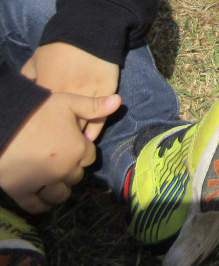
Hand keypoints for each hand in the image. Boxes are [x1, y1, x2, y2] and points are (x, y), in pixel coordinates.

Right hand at [0, 93, 120, 212]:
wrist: (0, 124)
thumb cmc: (35, 111)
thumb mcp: (68, 103)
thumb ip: (94, 106)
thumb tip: (119, 101)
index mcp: (77, 149)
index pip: (89, 157)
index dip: (82, 150)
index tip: (72, 145)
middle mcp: (63, 170)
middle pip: (76, 176)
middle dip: (71, 169)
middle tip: (60, 161)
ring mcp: (43, 183)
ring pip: (60, 194)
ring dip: (60, 189)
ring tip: (53, 180)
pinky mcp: (21, 192)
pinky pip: (37, 206)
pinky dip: (42, 204)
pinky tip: (41, 198)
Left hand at [22, 42, 119, 140]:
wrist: (89, 30)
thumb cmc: (60, 45)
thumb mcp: (36, 59)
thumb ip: (28, 77)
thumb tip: (21, 91)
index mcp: (48, 90)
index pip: (41, 117)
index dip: (40, 127)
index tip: (40, 134)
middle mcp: (67, 96)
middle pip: (61, 125)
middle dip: (56, 135)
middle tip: (53, 143)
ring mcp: (88, 94)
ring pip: (81, 123)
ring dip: (75, 136)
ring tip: (70, 145)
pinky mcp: (105, 91)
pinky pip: (100, 115)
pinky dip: (95, 129)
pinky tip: (89, 138)